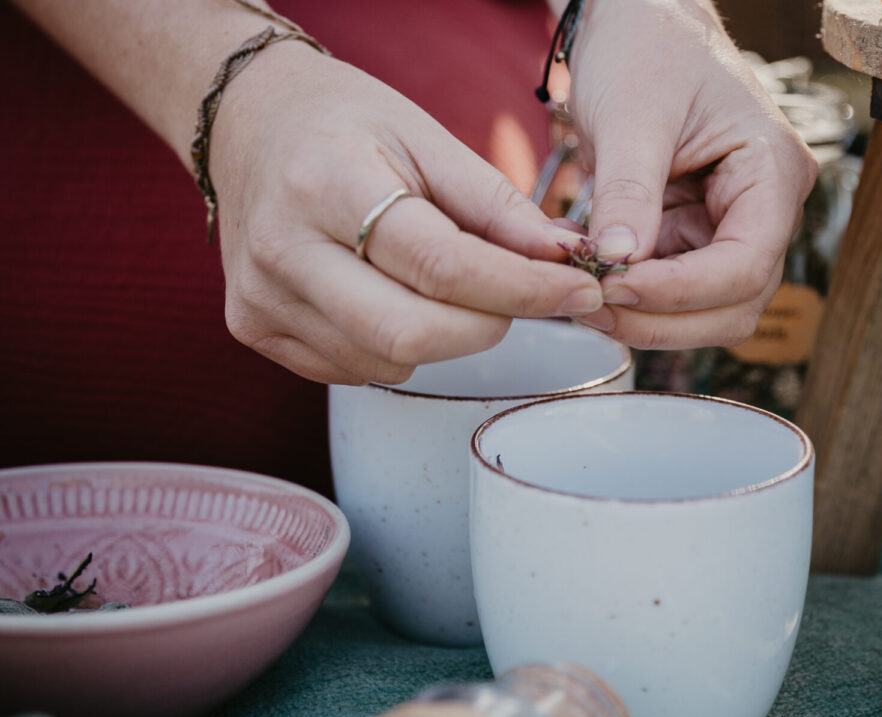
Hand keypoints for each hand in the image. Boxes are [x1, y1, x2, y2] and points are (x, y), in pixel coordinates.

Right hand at [209, 43, 603, 384]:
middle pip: (411, 334)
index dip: (521, 290)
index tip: (576, 292)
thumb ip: (496, 207)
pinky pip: (353, 369)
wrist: (247, 126)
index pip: (442, 267)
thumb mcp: (427, 138)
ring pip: (386, 362)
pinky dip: (396, 348)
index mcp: (325, 182)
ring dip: (443, 339)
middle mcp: (282, 248)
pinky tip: (394, 301)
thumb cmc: (344, 126)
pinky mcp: (255, 328)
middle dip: (486, 327)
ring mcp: (262, 297)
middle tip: (513, 298)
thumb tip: (561, 264)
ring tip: (444, 288)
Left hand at [564, 0, 818, 349]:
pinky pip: (667, 294)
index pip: (745, 266)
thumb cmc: (648, 49)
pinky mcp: (690, 242)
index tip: (614, 288)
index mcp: (772, 173)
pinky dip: (627, 296)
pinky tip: (585, 272)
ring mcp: (728, 232)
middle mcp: (763, 213)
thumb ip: (629, 191)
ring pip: (701, 314)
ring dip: (642, 317)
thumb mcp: (634, 115)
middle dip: (661, 319)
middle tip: (590, 306)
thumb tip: (618, 264)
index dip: (680, 293)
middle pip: (731, 307)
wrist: (636, 29)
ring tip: (581, 289)